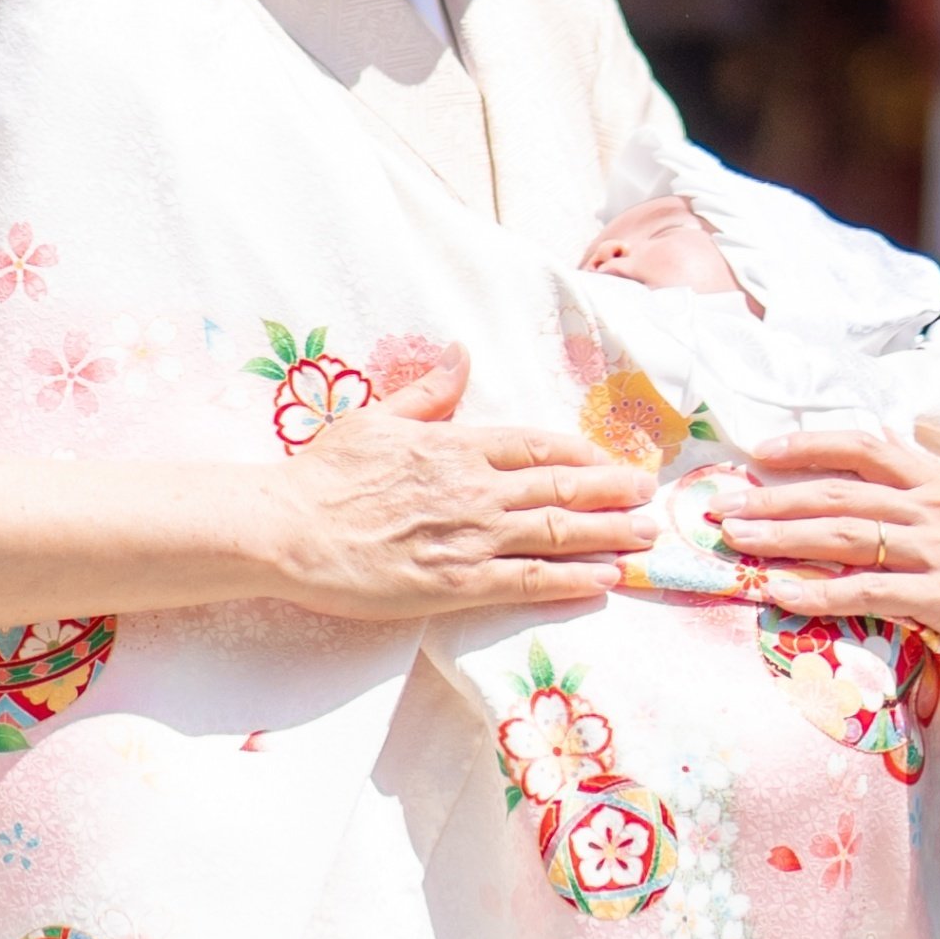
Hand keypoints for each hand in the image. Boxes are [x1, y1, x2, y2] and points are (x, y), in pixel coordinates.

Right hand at [271, 364, 652, 617]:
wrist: (289, 527)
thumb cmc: (324, 473)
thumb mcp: (376, 417)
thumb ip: (427, 392)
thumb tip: (460, 353)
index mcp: (455, 446)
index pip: (535, 447)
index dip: (580, 455)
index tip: (611, 460)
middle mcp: (473, 488)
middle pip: (559, 487)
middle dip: (611, 491)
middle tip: (649, 496)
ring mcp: (469, 538)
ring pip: (554, 532)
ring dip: (606, 533)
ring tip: (644, 536)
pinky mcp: (456, 584)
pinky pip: (527, 581)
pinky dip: (570, 580)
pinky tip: (603, 581)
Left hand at [707, 426, 939, 691]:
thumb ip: (929, 501)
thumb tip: (883, 481)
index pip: (864, 446)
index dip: (809, 445)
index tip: (762, 452)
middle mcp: (935, 509)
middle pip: (840, 493)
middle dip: (776, 497)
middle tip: (723, 505)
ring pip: (847, 536)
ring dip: (784, 537)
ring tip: (736, 539)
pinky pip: (870, 592)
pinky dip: (819, 592)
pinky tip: (781, 593)